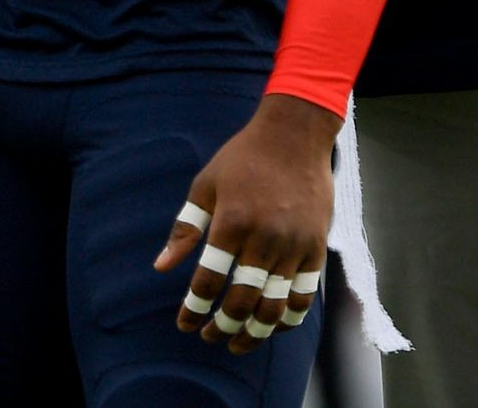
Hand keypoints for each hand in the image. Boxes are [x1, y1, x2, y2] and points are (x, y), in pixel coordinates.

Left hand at [153, 94, 337, 353]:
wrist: (295, 135)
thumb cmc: (244, 158)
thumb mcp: (205, 185)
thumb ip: (185, 228)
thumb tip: (161, 267)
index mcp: (231, 222)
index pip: (208, 282)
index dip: (193, 309)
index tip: (185, 323)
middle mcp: (263, 238)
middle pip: (241, 302)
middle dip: (221, 327)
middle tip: (209, 336)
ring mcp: (293, 245)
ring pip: (273, 307)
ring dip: (254, 333)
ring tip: (238, 342)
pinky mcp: (315, 247)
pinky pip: (303, 295)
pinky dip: (288, 317)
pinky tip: (273, 326)